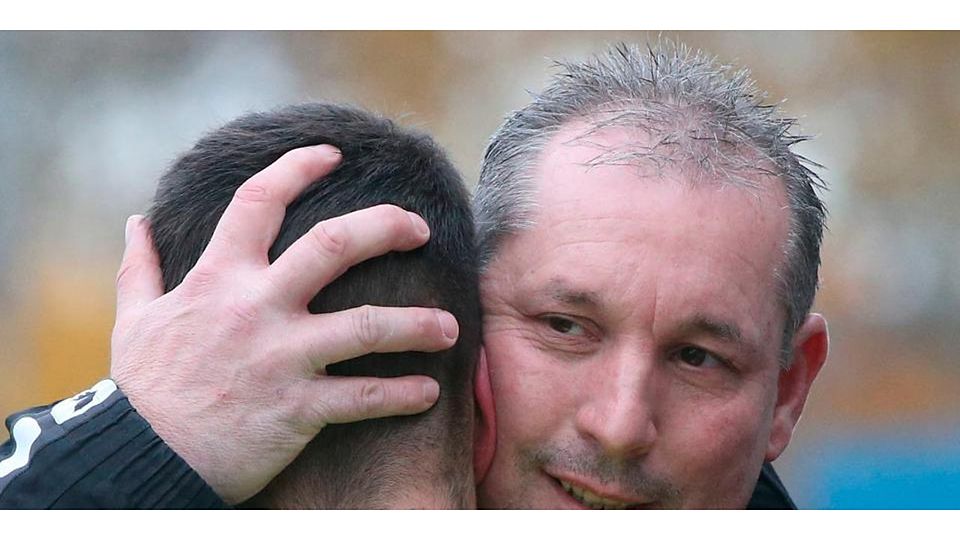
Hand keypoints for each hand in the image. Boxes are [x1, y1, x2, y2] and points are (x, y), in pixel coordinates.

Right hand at [110, 145, 457, 503]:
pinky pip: (364, 398)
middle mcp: (256, 308)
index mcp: (217, 279)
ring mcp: (281, 358)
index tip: (331, 153)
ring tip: (450, 328)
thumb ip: (141, 268)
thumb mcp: (135, 320)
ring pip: (367, 326)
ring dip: (417, 325)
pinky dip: (402, 396)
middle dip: (386, 227)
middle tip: (420, 228)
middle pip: (335, 245)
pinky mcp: (298, 408)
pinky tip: (430, 393)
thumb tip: (137, 221)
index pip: (260, 202)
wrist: (144, 461)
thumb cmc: (147, 389)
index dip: (297, 167)